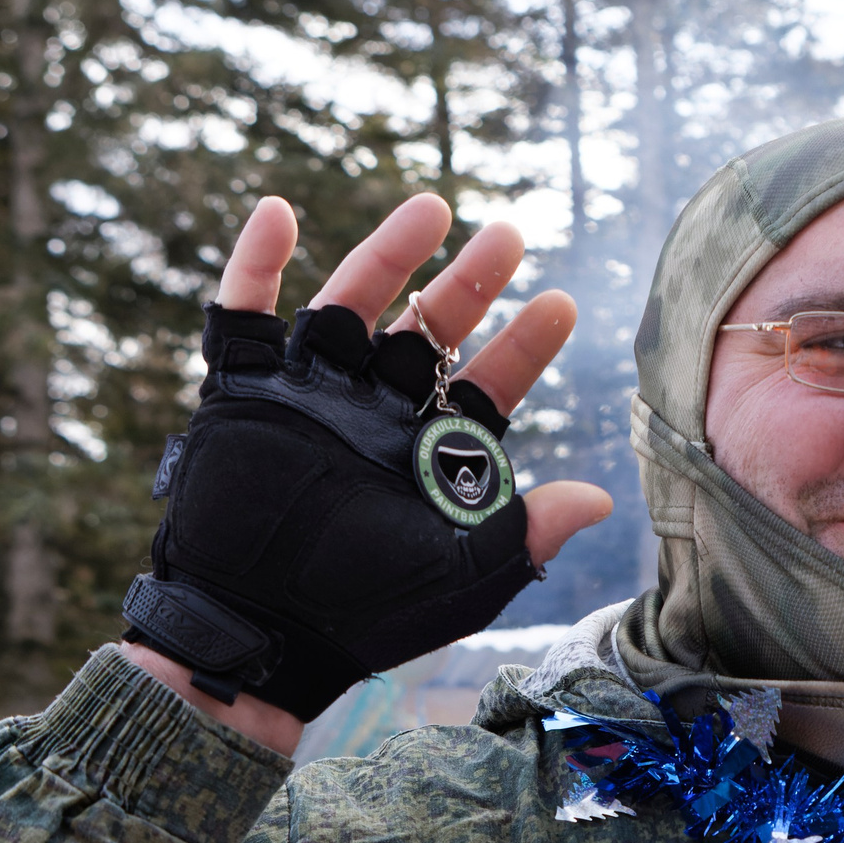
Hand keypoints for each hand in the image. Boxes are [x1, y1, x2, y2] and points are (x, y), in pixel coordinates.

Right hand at [121, 195, 613, 746]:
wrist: (262, 635)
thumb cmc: (367, 614)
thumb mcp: (461, 576)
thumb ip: (526, 534)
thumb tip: (601, 499)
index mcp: (427, 453)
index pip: (486, 386)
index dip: (523, 348)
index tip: (560, 304)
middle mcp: (373, 414)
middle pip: (426, 329)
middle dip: (467, 283)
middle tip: (510, 234)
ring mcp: (310, 397)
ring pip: (349, 303)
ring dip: (387, 253)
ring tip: (432, 207)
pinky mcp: (242, 395)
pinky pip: (242, 315)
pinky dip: (255, 263)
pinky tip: (277, 211)